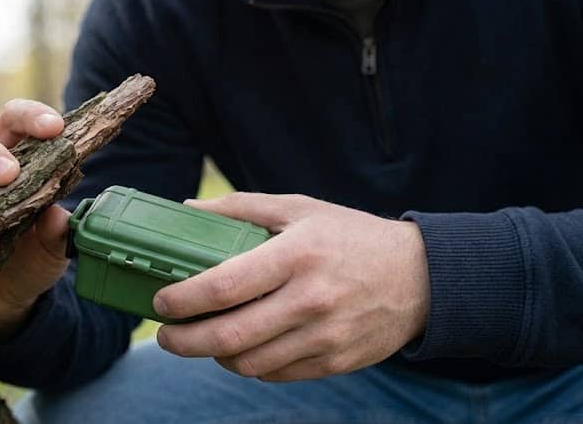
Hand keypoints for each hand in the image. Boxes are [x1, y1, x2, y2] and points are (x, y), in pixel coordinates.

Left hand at [153, 193, 429, 381]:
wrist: (421, 277)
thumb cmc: (352, 236)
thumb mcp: (300, 208)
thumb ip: (240, 209)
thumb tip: (186, 212)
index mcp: (297, 254)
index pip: (225, 285)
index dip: (184, 298)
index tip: (161, 300)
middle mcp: (310, 298)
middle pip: (229, 335)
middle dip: (184, 340)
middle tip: (165, 335)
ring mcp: (324, 335)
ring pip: (248, 363)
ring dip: (213, 355)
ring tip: (201, 340)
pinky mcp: (335, 361)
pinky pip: (276, 374)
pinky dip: (249, 365)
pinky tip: (240, 349)